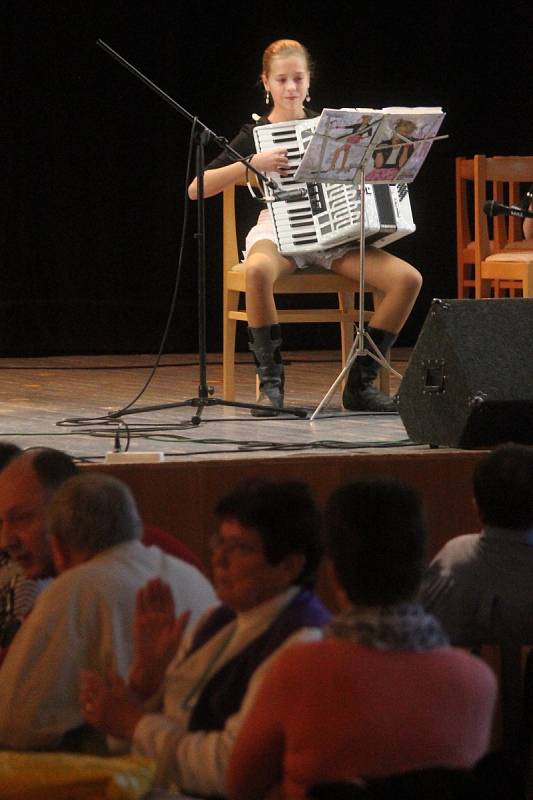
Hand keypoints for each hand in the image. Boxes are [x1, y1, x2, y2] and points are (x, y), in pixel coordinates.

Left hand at [80, 669, 143, 740]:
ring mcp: (97, 714)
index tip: (83, 671)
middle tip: (82, 680)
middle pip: (87, 692)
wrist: (135, 726)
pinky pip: (86, 716)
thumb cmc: (133, 706)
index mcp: (105, 693)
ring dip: (83, 696)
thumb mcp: (125, 690)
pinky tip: (85, 707)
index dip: (87, 675)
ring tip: (83, 692)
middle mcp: (98, 704)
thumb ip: (116, 680)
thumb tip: (109, 671)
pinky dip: (84, 710)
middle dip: (84, 685)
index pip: (92, 681)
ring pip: (85, 703)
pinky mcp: (97, 724)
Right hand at [129, 578, 190, 699]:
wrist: (151, 664)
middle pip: (159, 600)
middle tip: (157, 578)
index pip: (169, 603)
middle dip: (158, 590)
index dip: (167, 593)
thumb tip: (188, 610)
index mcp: (170, 620)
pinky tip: (140, 590)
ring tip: (149, 581)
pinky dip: (139, 600)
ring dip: (149, 592)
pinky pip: (139, 609)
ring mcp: (149, 620)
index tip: (166, 584)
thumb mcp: (176, 639)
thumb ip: (181, 624)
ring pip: (149, 602)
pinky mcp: (139, 623)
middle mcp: (159, 618)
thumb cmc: (166, 654)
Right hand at [252, 147, 289, 174]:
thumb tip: (279, 152)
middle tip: (286, 161)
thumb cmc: (260, 157)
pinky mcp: (274, 169)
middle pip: (285, 158)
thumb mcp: (268, 151)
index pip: (284, 150)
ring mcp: (275, 163)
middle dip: (286, 160)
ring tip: (288, 167)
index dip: (286, 152)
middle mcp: (276, 157)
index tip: (286, 153)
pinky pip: (281, 171)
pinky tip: (286, 173)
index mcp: (275, 151)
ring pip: (285, 165)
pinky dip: (284, 173)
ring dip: (287, 166)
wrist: (256, 162)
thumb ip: (274, 152)